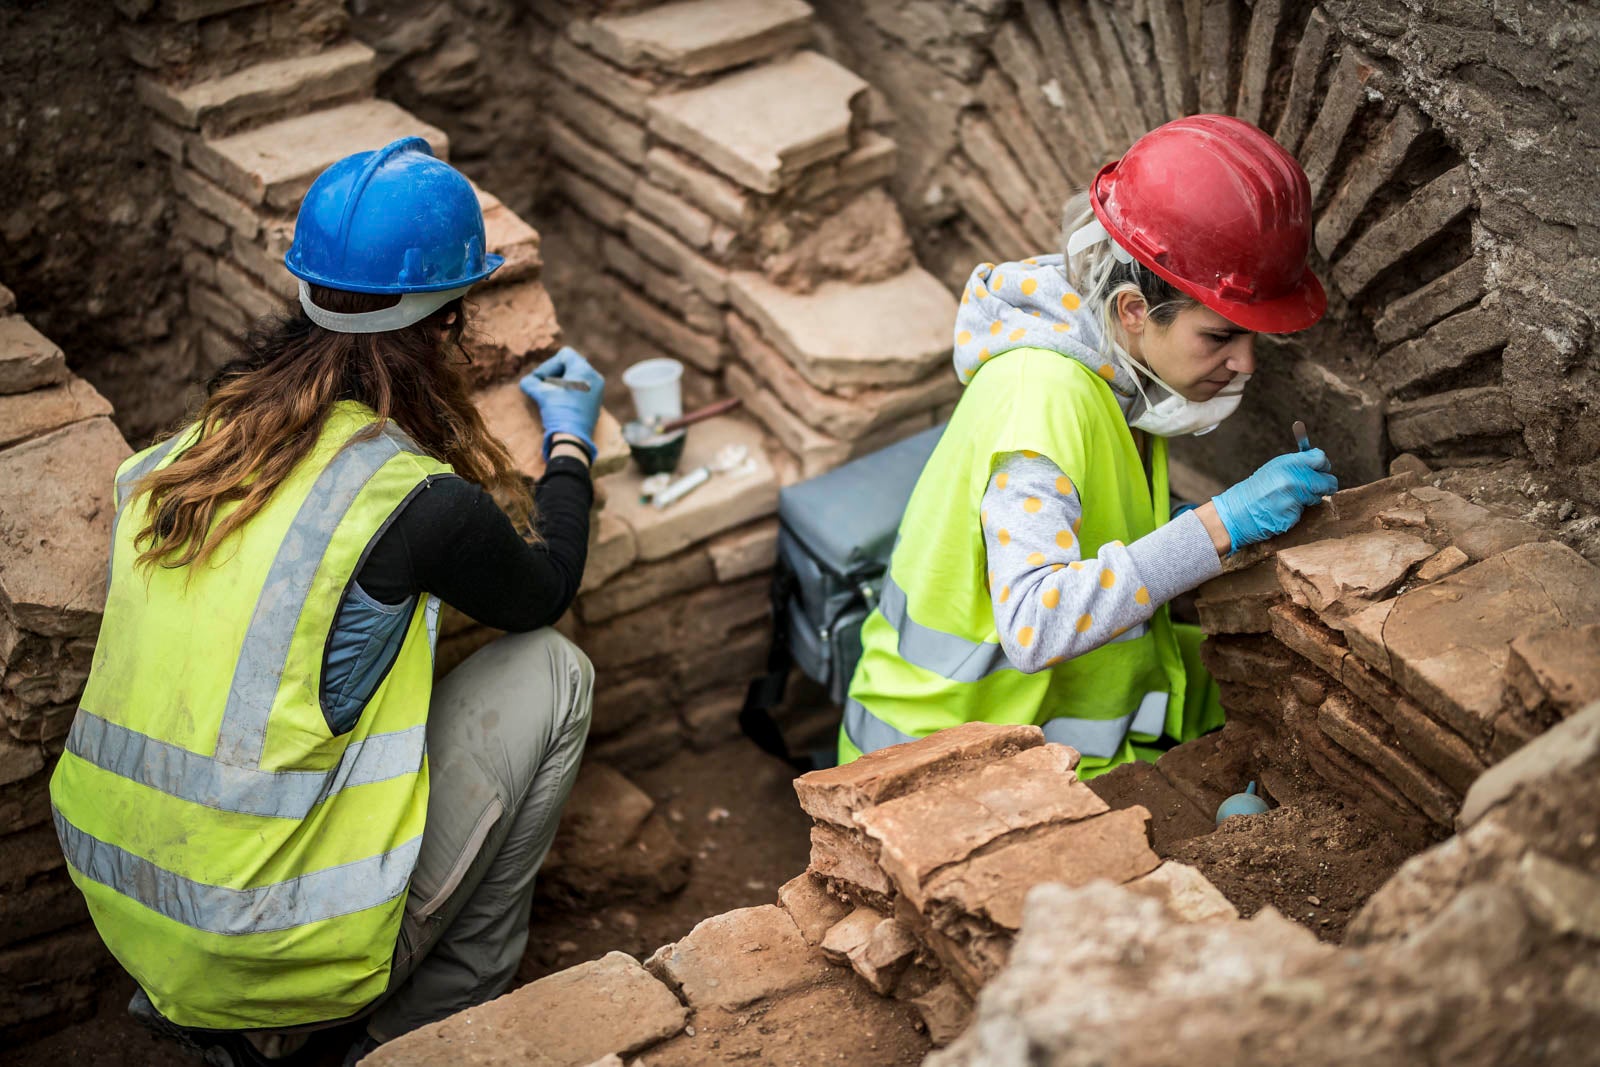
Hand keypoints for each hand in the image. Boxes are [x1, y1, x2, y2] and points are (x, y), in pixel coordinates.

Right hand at [520, 347, 604, 460]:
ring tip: (551, 397)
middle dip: (554, 375)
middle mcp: (595, 377)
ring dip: (560, 384)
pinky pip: (580, 389)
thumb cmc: (558, 412)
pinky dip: (568, 393)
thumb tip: (527, 382)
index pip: (565, 354)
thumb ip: (531, 382)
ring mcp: (597, 391)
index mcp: (585, 370)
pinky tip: (560, 404)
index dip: (549, 365)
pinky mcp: (595, 402)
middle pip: (570, 365)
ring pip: (575, 377)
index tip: (541, 381)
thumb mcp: (541, 393)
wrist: (573, 439)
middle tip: (544, 388)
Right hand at [1211, 449, 1337, 551]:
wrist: (1236, 512)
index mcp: (1287, 464)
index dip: (1323, 466)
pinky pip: (1305, 512)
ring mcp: (1292, 498)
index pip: (1320, 459)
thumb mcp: (1273, 469)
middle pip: (1328, 481)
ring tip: (1288, 500)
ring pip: (1318, 498)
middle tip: (1312, 490)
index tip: (1320, 471)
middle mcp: (1292, 479)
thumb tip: (1321, 461)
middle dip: (1323, 486)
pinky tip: (1282, 511)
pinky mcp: (1292, 516)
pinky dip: (1296, 513)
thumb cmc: (1256, 490)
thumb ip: (1296, 465)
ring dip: (1308, 500)